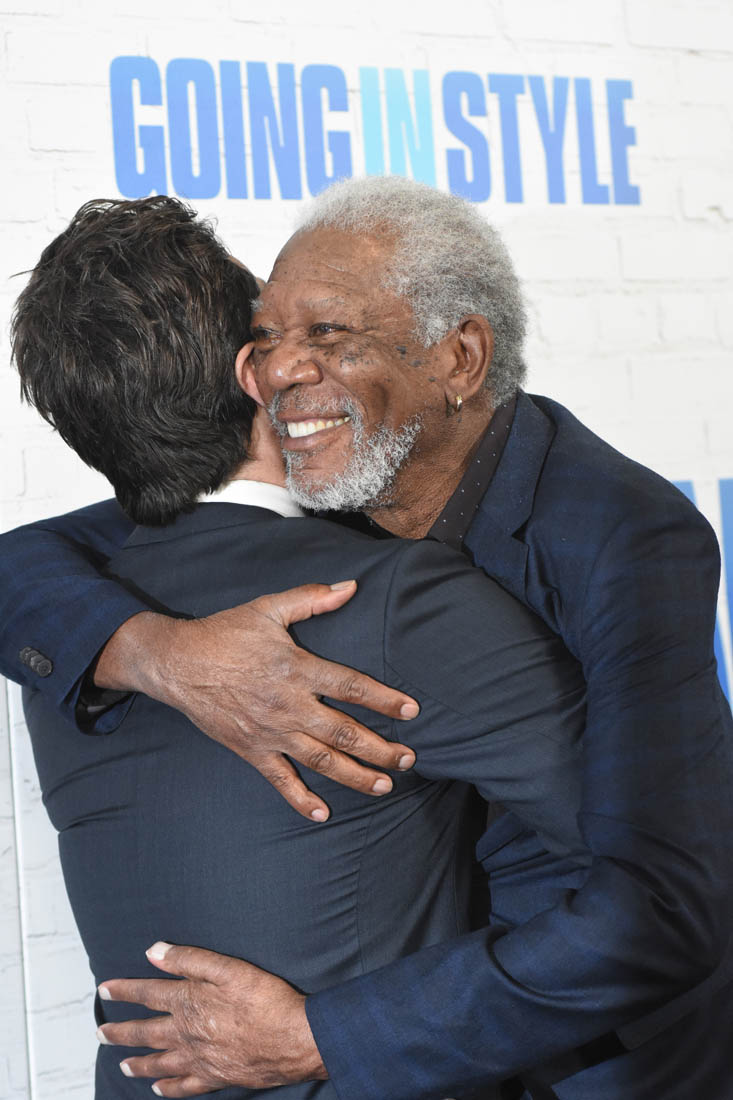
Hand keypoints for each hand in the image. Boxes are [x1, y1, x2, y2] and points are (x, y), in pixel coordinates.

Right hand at [95, 581, 417, 820]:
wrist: (177, 662)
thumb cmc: (225, 632)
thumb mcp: (269, 608)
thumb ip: (312, 598)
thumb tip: (350, 586)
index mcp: (298, 670)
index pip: (351, 687)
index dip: (384, 699)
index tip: (411, 710)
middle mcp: (290, 705)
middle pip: (345, 732)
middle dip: (380, 748)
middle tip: (409, 759)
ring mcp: (271, 732)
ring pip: (322, 760)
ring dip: (356, 775)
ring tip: (384, 786)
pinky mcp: (252, 750)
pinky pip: (281, 780)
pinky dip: (302, 800)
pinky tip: (323, 814)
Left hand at [97, 942, 326, 1096]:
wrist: (293, 1038)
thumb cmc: (264, 998)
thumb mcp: (228, 967)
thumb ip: (189, 959)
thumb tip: (153, 951)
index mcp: (189, 1002)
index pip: (148, 993)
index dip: (124, 989)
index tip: (104, 989)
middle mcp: (187, 1033)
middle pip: (146, 1032)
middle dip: (120, 1031)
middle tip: (100, 1033)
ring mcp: (200, 1059)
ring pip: (160, 1062)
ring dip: (138, 1062)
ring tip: (122, 1065)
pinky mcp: (216, 1077)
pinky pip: (185, 1087)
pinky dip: (169, 1088)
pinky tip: (159, 1090)